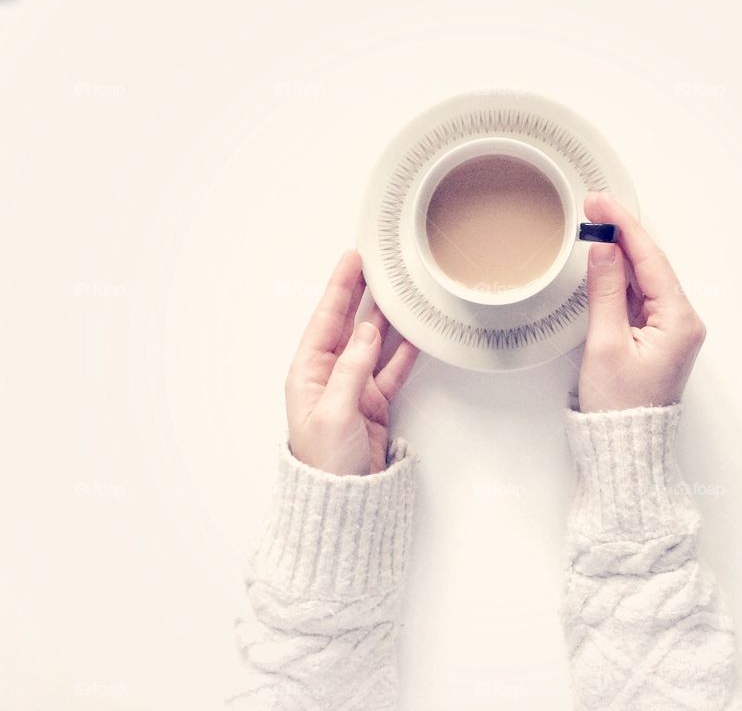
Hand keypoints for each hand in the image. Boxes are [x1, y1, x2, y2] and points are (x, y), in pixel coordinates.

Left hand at [285, 249, 419, 474]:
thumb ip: (352, 370)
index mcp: (308, 373)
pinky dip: (404, 350)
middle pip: (349, 323)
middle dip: (362, 293)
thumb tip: (368, 334)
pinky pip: (392, 368)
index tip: (351, 259)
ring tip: (399, 290)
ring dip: (387, 317)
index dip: (339, 288)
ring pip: (374, 342)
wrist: (342, 501)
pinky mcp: (374, 403)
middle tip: (377, 263)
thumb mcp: (333, 412)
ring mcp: (354, 387)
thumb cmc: (325, 463)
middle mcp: (329, 375)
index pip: (325, 319)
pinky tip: (415, 333)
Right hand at [577, 192, 705, 411]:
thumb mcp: (605, 343)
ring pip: (645, 279)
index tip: (601, 204)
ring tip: (595, 226)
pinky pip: (640, 297)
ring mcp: (672, 329)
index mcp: (679, 321)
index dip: (624, 227)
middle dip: (622, 234)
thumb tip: (604, 249)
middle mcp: (683, 321)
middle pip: (651, 265)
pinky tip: (606, 260)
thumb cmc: (619, 405)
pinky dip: (622, 277)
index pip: (651, 260)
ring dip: (620, 253)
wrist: (626, 445)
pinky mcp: (658, 337)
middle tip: (593, 207)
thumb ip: (605, 291)